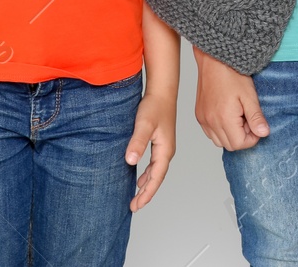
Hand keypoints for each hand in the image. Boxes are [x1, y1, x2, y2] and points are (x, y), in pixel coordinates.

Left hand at [126, 90, 176, 210]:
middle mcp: (167, 151)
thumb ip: (138, 143)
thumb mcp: (144, 124)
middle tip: (134, 206)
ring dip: (147, 184)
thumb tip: (131, 161)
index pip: (156, 178)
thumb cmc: (154, 105)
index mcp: (165, 151)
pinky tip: (140, 176)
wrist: (162, 91)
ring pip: (156, 172)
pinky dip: (148, 173)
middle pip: (157, 178)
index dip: (146, 194)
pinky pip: (154, 163)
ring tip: (137, 195)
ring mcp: (164, 147)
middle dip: (146, 193)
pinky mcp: (160, 141)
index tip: (136, 205)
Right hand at [193, 46, 268, 150]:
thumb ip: (256, 117)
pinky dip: (220, 129)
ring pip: (219, 141)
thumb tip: (263, 133)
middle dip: (242, 137)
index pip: (239, 144)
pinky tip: (227, 114)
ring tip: (238, 115)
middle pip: (229, 145)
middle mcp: (210, 122)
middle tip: (247, 118)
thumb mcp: (249, 95)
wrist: (214, 60)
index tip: (256, 125)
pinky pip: (210, 132)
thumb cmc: (232, 74)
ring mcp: (203, 119)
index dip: (252, 138)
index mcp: (223, 118)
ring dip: (231, 134)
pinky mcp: (199, 115)